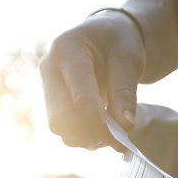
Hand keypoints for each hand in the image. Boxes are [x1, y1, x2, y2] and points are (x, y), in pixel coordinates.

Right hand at [39, 11, 145, 149]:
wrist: (105, 35)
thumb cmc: (118, 42)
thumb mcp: (128, 59)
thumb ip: (125, 91)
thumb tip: (125, 124)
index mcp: (67, 51)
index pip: (79, 97)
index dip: (99, 122)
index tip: (121, 137)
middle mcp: (50, 69)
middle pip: (60, 117)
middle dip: (90, 134)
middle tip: (117, 142)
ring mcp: (48, 85)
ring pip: (59, 125)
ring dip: (85, 138)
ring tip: (112, 139)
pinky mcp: (54, 99)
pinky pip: (64, 126)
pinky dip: (83, 135)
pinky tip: (102, 135)